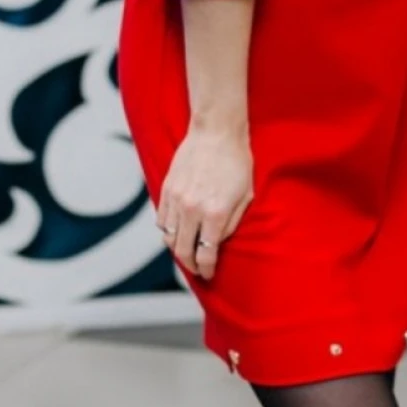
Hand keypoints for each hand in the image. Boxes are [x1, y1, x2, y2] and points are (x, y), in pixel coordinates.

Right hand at [158, 123, 253, 279]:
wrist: (216, 132)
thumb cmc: (236, 162)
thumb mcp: (245, 196)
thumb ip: (231, 223)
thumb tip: (217, 242)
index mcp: (215, 213)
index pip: (205, 253)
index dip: (206, 269)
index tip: (208, 274)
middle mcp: (192, 209)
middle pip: (183, 250)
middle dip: (190, 265)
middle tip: (197, 269)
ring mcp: (176, 199)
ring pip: (168, 237)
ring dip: (176, 250)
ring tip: (186, 252)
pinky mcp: (166, 189)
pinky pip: (161, 220)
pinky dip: (167, 231)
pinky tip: (176, 232)